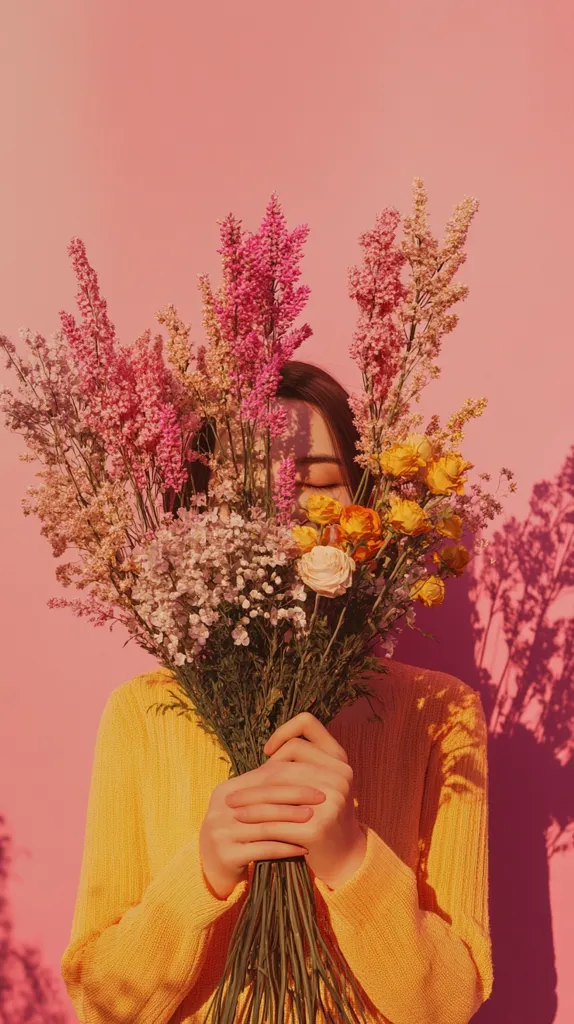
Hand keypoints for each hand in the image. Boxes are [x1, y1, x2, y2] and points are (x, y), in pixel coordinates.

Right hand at [199, 760, 325, 899]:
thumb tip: (298, 766)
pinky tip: (303, 847)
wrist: (211, 869)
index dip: (290, 777)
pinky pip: (263, 850)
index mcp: (225, 791)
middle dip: (295, 797)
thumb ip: (263, 790)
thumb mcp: (244, 807)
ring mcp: (220, 833)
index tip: (316, 779)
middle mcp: (219, 810)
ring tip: (313, 819)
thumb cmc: (237, 832)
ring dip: (292, 821)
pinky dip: (286, 848)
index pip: (261, 778)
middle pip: (264, 799)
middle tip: (320, 797)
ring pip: (264, 825)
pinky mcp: (226, 856)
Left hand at [226, 712, 366, 889]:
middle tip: (233, 791)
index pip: (308, 725)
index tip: (267, 751)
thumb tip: (268, 750)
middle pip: (284, 767)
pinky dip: (255, 818)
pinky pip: (276, 820)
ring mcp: (331, 801)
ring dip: (249, 798)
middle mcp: (339, 776)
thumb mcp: (323, 783)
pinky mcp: (317, 827)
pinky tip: (241, 819)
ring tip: (231, 804)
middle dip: (254, 779)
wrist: (345, 856)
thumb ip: (305, 764)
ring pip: (276, 792)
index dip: (285, 732)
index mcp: (339, 759)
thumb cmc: (325, 815)